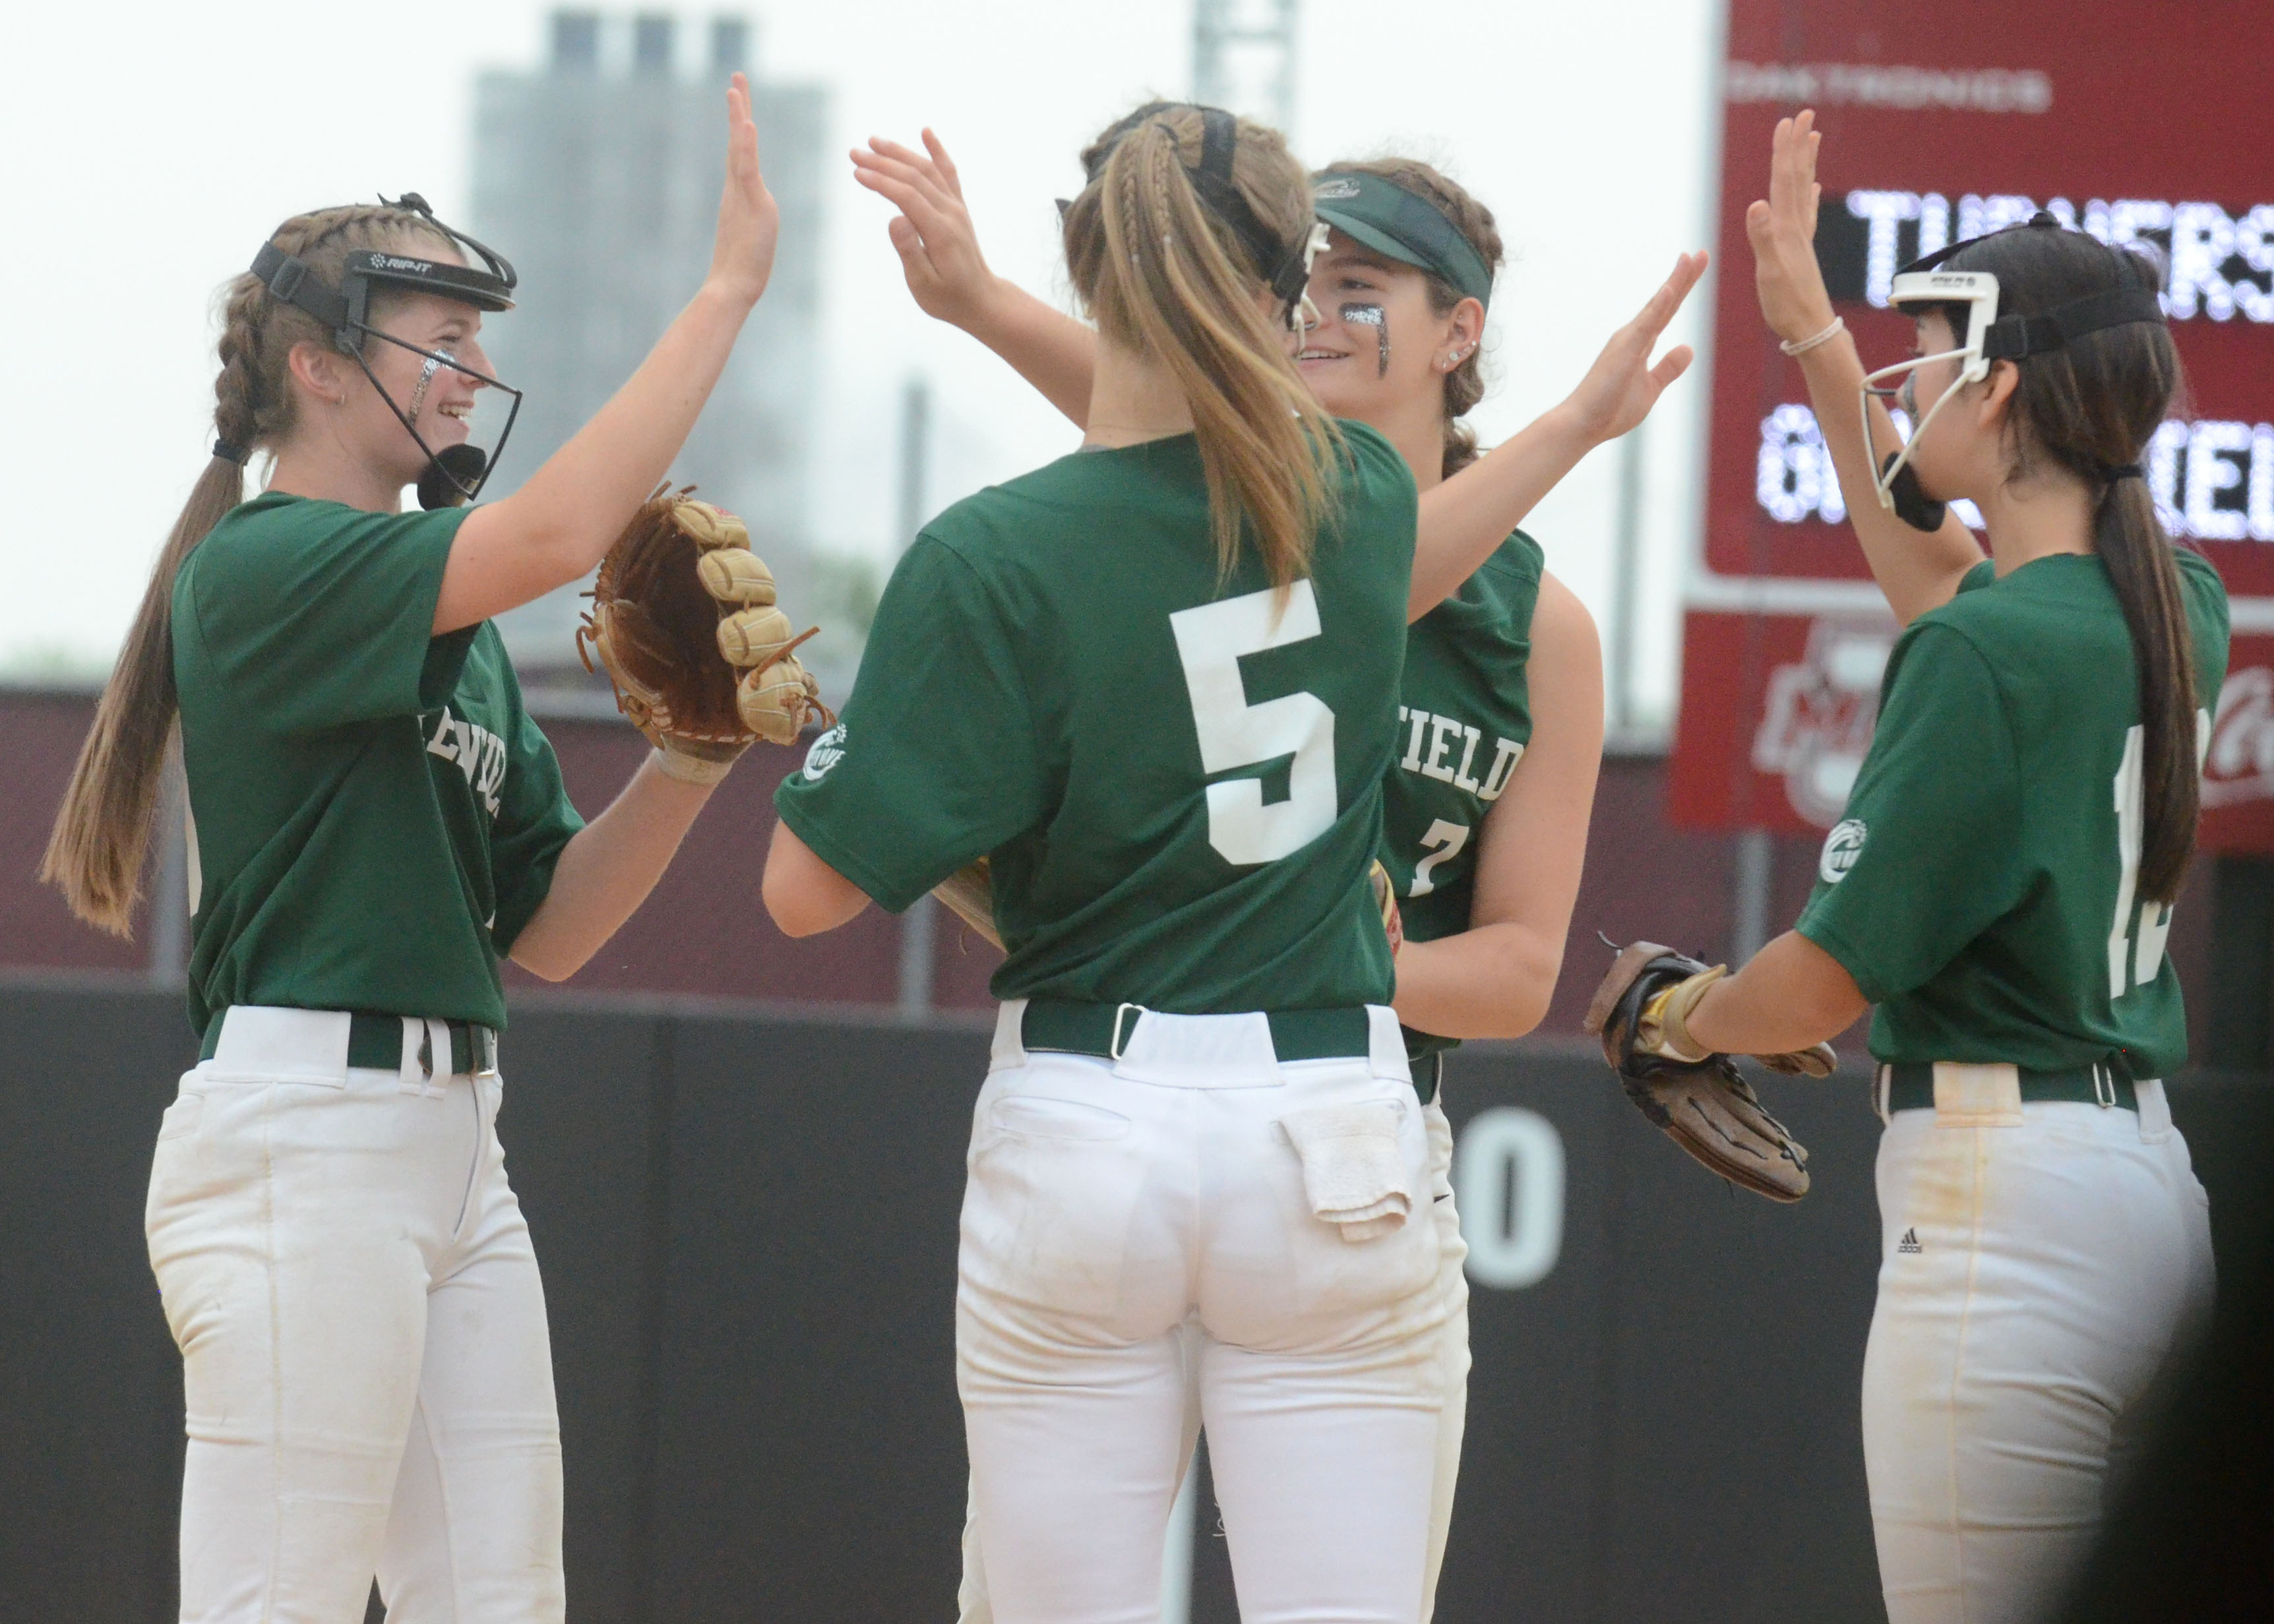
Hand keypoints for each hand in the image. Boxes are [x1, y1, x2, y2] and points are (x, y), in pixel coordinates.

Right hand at [707, 73, 780, 307]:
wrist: (733, 286)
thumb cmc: (743, 267)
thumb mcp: (754, 233)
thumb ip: (754, 217)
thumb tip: (756, 216)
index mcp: (741, 191)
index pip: (742, 149)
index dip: (741, 122)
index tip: (739, 94)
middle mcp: (737, 186)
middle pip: (738, 139)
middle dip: (739, 106)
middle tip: (738, 75)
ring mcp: (741, 194)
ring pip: (739, 148)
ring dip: (739, 117)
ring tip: (736, 88)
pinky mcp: (749, 204)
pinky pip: (746, 170)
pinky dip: (746, 146)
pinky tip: (747, 125)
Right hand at [849, 129, 1002, 331]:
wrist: (981, 300)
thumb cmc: (948, 298)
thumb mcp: (924, 285)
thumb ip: (910, 251)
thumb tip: (895, 218)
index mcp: (941, 232)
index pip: (908, 197)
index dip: (881, 182)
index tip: (856, 172)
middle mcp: (952, 213)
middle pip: (915, 177)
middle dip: (882, 162)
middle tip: (853, 153)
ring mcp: (957, 208)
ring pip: (928, 170)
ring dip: (900, 153)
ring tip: (873, 141)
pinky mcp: (958, 207)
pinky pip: (948, 173)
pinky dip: (937, 151)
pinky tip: (926, 131)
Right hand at [1558, 251, 1706, 444]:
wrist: (1581, 425)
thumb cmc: (1610, 409)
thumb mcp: (1650, 388)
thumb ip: (1668, 368)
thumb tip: (1688, 348)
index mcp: (1640, 343)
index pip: (1666, 310)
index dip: (1681, 288)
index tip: (1695, 264)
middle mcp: (1632, 336)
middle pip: (1664, 302)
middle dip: (1683, 277)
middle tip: (1701, 253)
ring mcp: (1627, 342)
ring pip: (1656, 307)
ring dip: (1674, 282)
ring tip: (1690, 259)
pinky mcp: (1623, 353)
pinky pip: (1645, 327)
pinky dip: (1658, 307)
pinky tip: (1670, 290)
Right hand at [1743, 110, 1837, 344]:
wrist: (1811, 330)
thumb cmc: (1787, 306)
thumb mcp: (1770, 271)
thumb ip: (1763, 237)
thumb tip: (1757, 204)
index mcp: (1786, 229)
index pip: (1785, 181)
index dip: (1785, 150)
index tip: (1788, 120)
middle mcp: (1797, 228)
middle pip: (1798, 178)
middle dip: (1798, 146)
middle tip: (1804, 115)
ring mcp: (1801, 239)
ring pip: (1805, 191)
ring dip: (1807, 163)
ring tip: (1813, 139)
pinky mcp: (1801, 252)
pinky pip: (1807, 215)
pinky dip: (1809, 197)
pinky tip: (1814, 190)